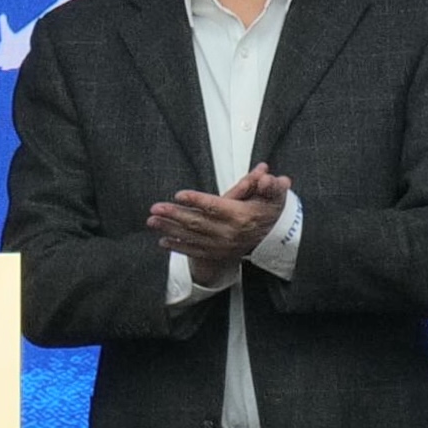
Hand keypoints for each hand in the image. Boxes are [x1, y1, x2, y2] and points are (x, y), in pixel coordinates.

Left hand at [148, 163, 290, 287]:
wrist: (274, 236)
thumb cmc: (270, 209)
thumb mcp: (275, 194)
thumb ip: (270, 184)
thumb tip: (265, 174)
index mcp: (241, 215)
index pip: (215, 207)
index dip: (196, 200)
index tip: (178, 194)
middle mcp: (229, 233)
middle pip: (197, 222)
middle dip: (174, 215)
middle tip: (155, 208)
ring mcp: (222, 245)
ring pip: (192, 237)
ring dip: (169, 229)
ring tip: (152, 221)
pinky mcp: (217, 253)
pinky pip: (195, 251)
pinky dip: (178, 247)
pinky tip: (163, 240)